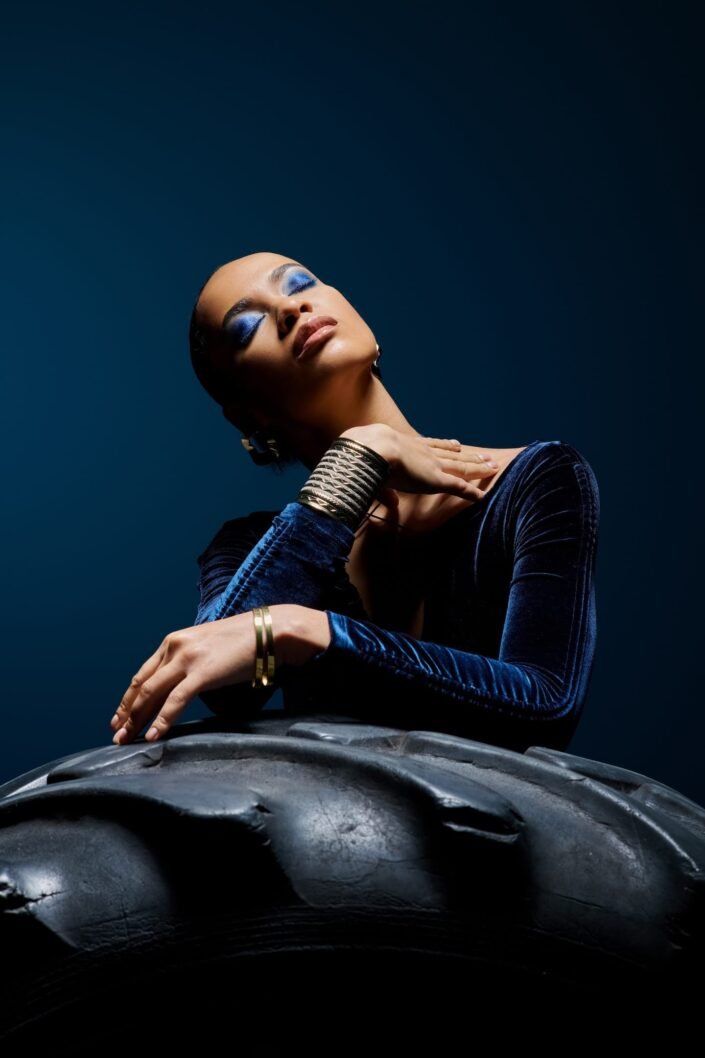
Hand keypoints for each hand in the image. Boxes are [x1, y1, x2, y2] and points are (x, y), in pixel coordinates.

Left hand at [109, 606, 290, 745]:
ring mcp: (187, 659)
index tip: (120, 717)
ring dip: (137, 720)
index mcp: (174, 642)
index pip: (143, 674)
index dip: (128, 699)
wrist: (270, 631)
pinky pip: (175, 701)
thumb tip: (183, 686)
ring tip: (127, 739)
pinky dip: (162, 720)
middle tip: (117, 735)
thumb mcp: (208, 648)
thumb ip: (191, 663)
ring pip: (151, 694)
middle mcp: (174, 648)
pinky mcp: (202, 673)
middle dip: (126, 713)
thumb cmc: (245, 642)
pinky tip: (154, 735)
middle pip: (141, 686)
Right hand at [343, 424, 497, 500]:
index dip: (445, 445)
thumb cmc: (366, 454)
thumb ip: (384, 488)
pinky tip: (483, 496)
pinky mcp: (438, 479)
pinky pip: (460, 487)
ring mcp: (434, 465)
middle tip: (485, 454)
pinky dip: (472, 492)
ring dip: (478, 466)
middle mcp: (425, 453)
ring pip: (462, 466)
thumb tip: (391, 502)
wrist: (374, 448)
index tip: (456, 444)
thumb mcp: (373, 468)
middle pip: (453, 454)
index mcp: (409, 445)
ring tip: (493, 465)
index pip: (432, 445)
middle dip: (469, 455)